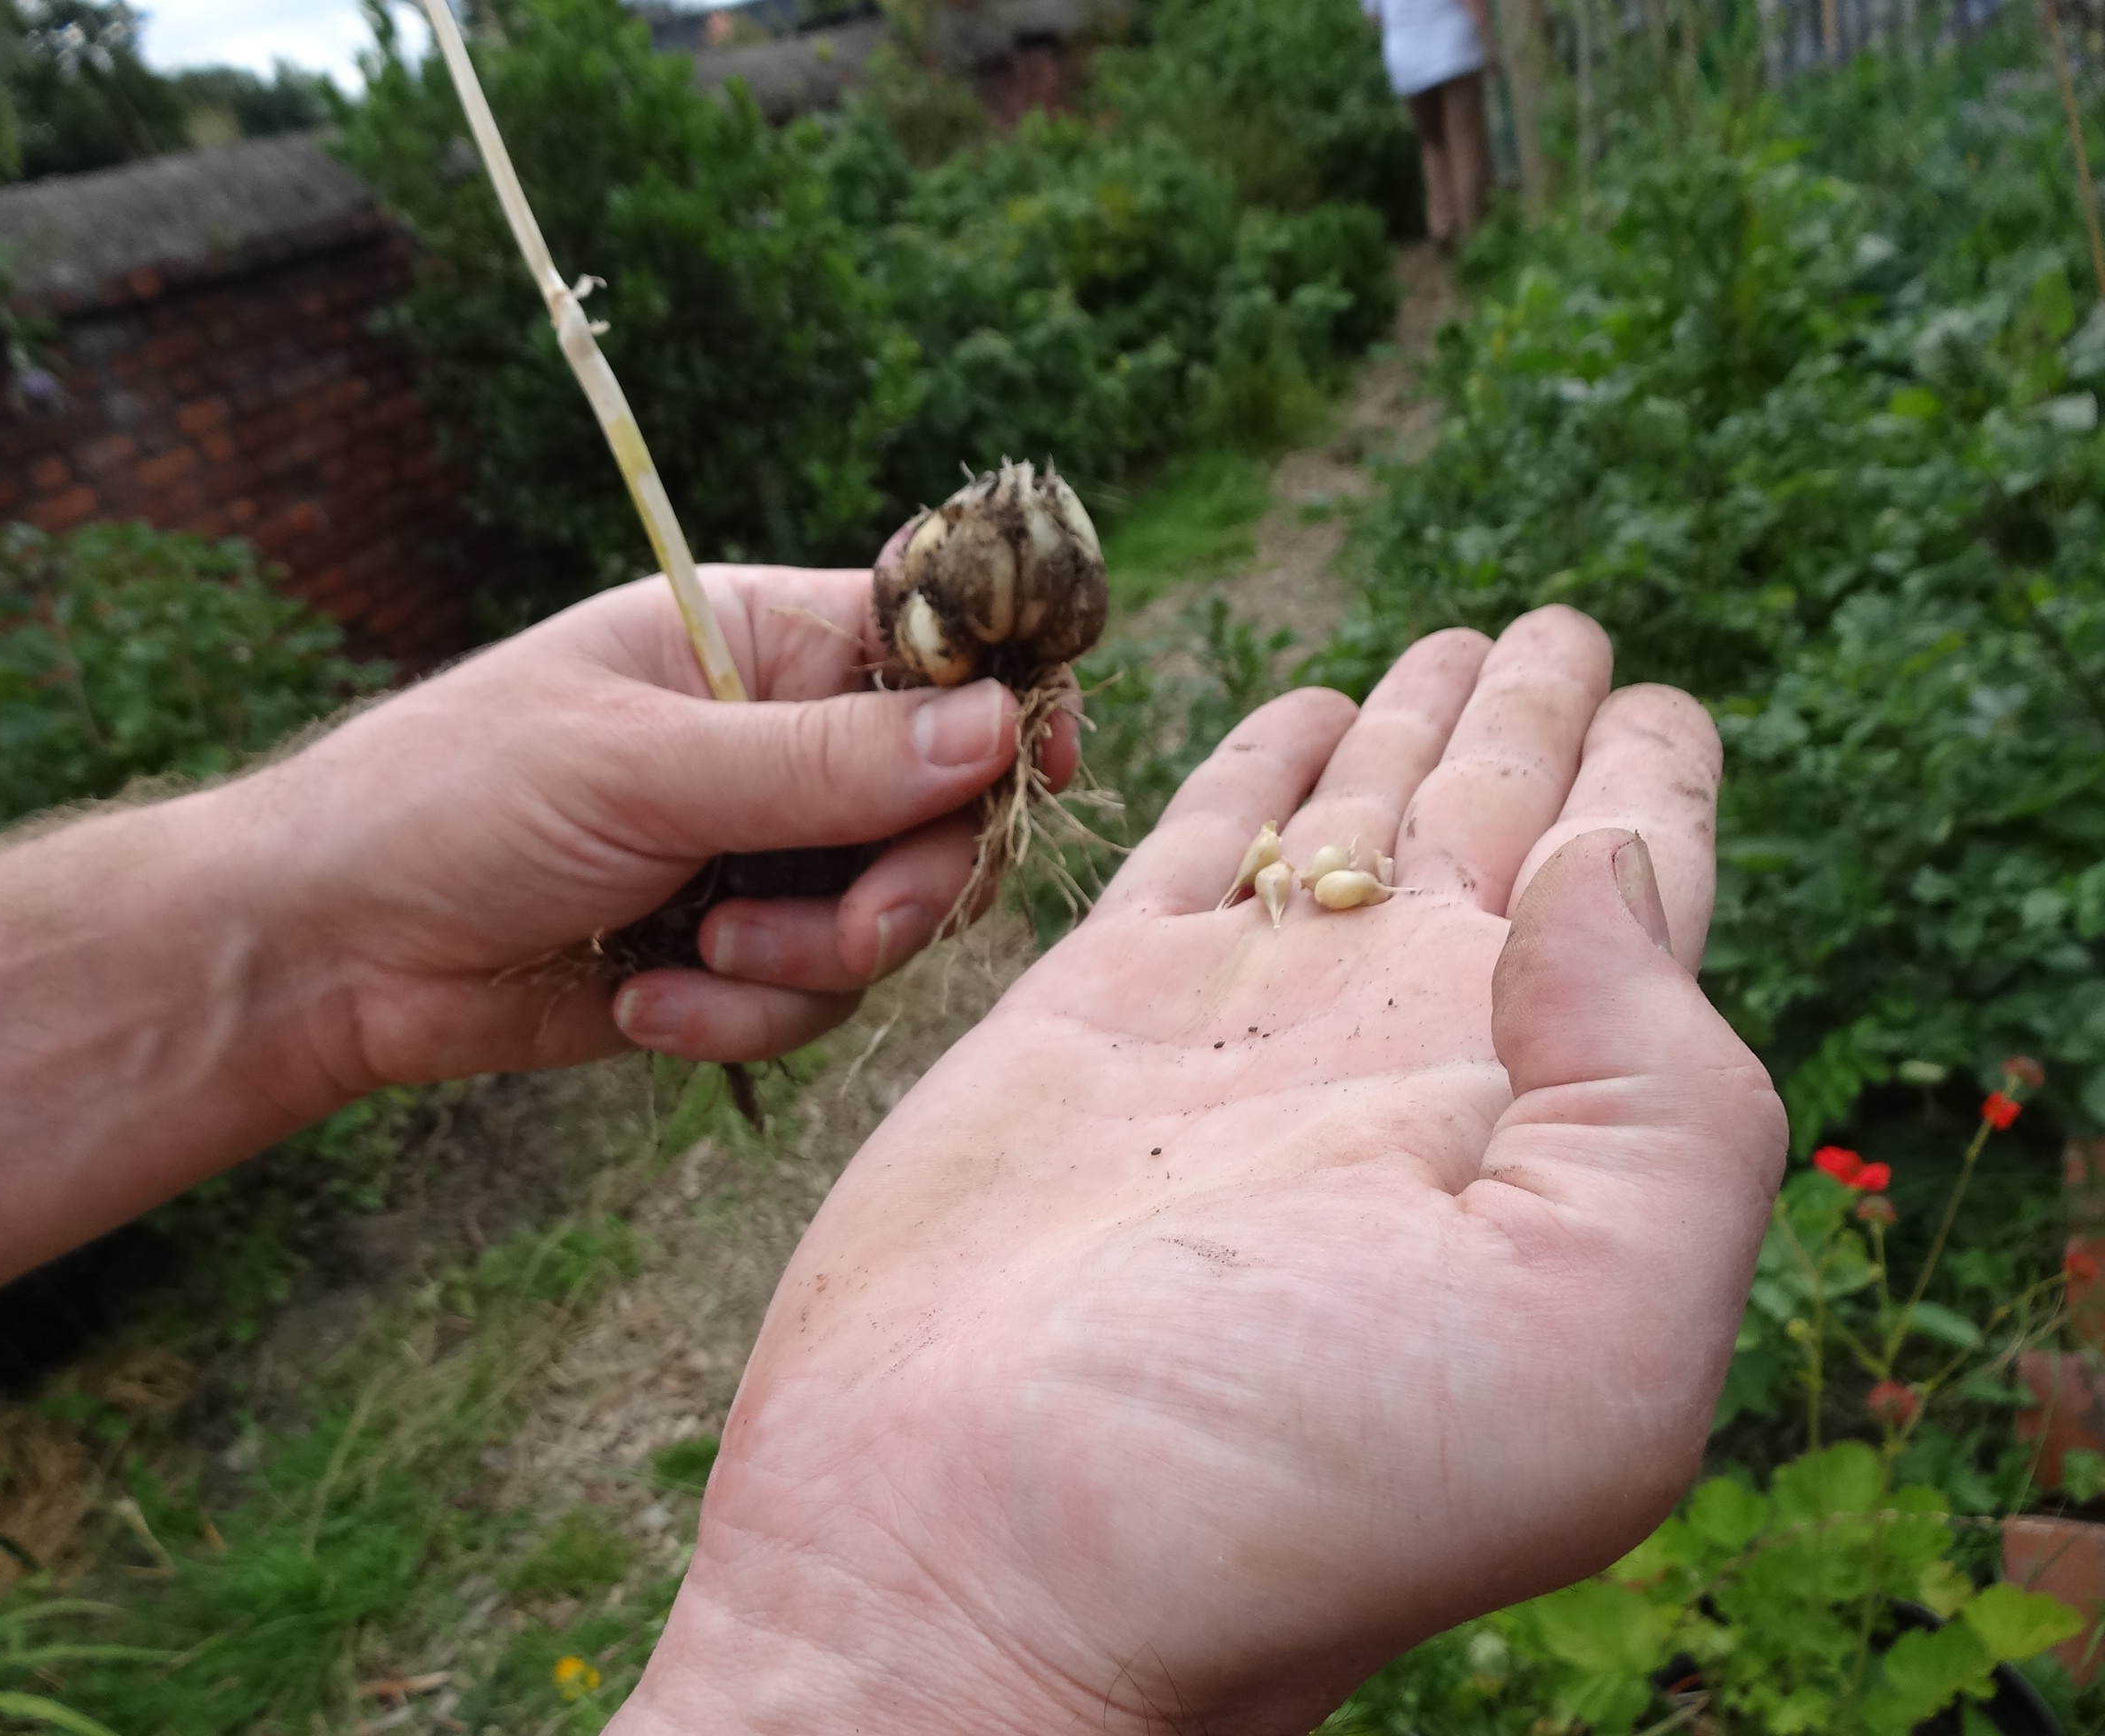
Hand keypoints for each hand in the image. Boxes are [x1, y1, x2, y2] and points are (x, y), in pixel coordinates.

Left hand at [236, 565, 1076, 1090]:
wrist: (328, 953)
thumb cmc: (448, 800)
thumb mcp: (635, 765)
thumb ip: (818, 761)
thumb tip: (995, 725)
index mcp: (755, 639)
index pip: (931, 645)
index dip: (1002, 699)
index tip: (1040, 766)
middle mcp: (781, 741)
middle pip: (942, 804)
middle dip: (901, 884)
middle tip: (843, 926)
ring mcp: (763, 850)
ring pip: (890, 917)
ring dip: (802, 959)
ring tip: (692, 952)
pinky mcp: (734, 950)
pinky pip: (813, 995)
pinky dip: (743, 1014)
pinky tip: (643, 1003)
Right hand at [620, 607, 1785, 1734]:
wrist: (969, 1559)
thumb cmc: (1280, 1489)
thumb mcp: (1591, 1334)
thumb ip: (1664, 1088)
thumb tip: (1606, 874)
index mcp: (1532, 1117)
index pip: (1635, 906)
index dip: (1655, 787)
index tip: (1657, 694)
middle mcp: (1391, 1060)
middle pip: (1497, 836)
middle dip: (1533, 723)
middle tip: (1556, 628)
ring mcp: (1233, 1034)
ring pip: (1349, 827)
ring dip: (1407, 728)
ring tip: (1456, 644)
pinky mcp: (1079, 1019)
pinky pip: (1188, 855)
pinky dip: (1245, 775)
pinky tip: (1295, 715)